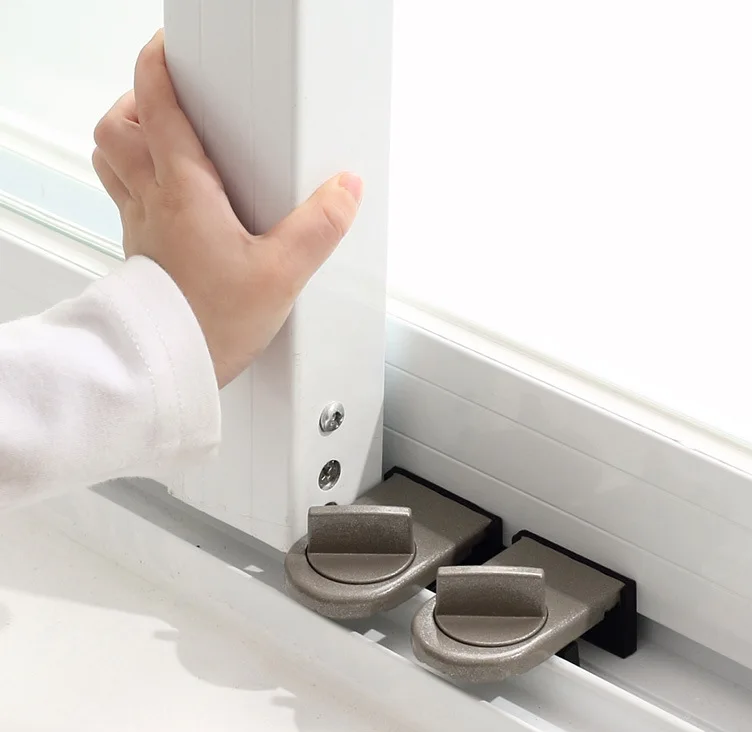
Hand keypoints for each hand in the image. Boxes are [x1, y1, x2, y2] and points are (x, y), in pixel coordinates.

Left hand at [92, 30, 362, 387]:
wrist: (174, 369)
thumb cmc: (211, 324)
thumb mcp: (282, 274)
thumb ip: (319, 227)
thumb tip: (344, 190)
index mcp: (183, 189)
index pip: (157, 104)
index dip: (160, 63)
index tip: (174, 48)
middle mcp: (153, 201)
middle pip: (119, 127)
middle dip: (140, 101)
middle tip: (176, 102)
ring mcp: (142, 227)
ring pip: (114, 161)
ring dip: (133, 140)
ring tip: (171, 142)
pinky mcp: (143, 253)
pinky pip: (129, 200)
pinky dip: (142, 183)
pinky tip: (177, 201)